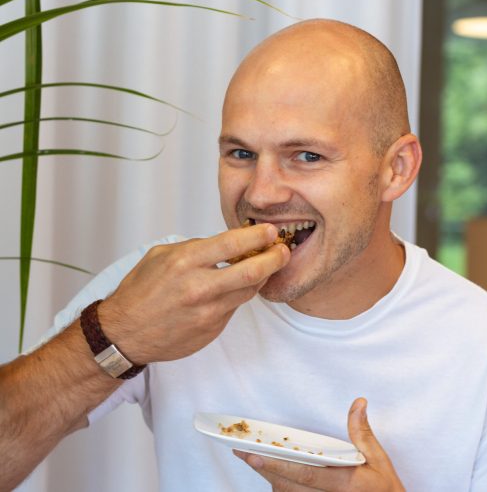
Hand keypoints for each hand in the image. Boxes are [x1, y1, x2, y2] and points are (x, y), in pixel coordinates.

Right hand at [98, 223, 289, 363]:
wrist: (125, 333)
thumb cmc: (140, 291)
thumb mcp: (161, 256)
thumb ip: (195, 249)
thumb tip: (226, 244)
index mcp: (185, 262)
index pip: (232, 244)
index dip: (257, 236)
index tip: (270, 231)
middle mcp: (199, 287)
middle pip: (252, 271)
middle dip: (275, 258)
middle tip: (283, 251)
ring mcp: (208, 312)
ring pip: (248, 291)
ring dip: (261, 277)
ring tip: (267, 267)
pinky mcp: (211, 329)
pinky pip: (235, 308)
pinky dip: (239, 295)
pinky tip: (238, 287)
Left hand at [234, 398, 404, 491]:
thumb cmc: (384, 488)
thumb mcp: (378, 459)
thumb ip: (362, 432)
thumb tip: (358, 404)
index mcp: (343, 484)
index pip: (305, 474)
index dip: (278, 466)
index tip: (255, 455)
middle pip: (287, 486)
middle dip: (264, 469)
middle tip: (241, 451)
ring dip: (270, 478)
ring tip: (253, 458)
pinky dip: (281, 487)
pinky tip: (273, 474)